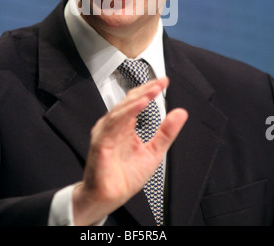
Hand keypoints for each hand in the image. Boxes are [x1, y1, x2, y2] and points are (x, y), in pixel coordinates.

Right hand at [72, 77, 187, 224]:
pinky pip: (113, 124)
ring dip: (136, 100)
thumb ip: (166, 132)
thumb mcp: (154, 152)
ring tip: (151, 92)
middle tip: (160, 83)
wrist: (110, 198)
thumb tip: (181, 113)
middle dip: (145, 91)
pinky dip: (127, 113)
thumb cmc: (125, 176)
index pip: (136, 102)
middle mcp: (114, 126)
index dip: (149, 90)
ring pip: (121, 110)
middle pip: (129, 102)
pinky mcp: (101, 143)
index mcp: (125, 126)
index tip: (164, 82)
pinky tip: (138, 106)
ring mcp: (106, 133)